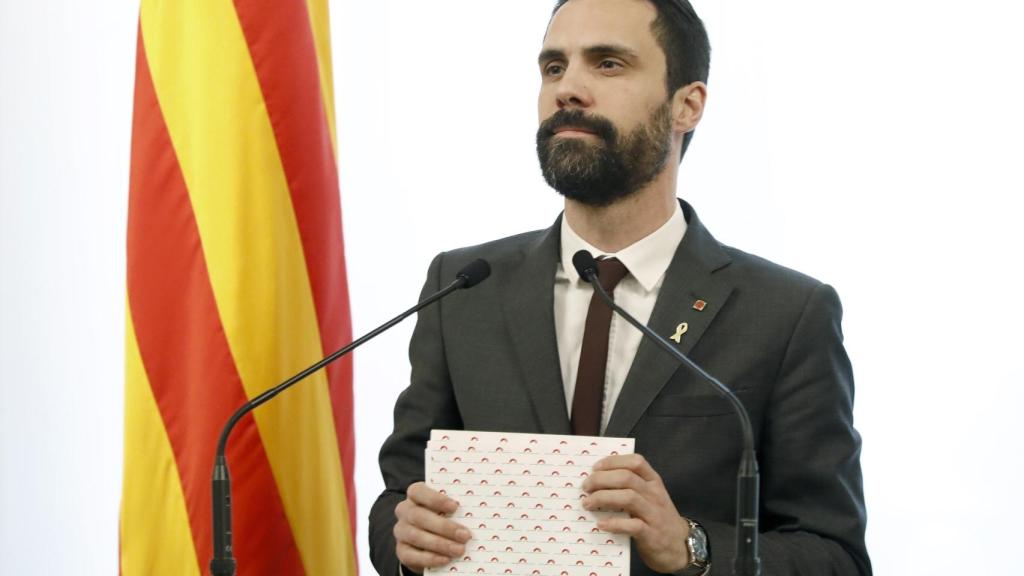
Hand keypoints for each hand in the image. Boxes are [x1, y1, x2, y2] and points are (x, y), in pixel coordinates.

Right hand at [393, 482, 471, 571]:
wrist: (429, 541)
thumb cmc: (444, 517)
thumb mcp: (449, 509)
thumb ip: (458, 507)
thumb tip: (480, 509)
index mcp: (415, 495)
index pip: (418, 491)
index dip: (436, 499)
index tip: (455, 507)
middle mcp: (405, 511)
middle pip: (419, 516)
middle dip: (444, 527)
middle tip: (465, 535)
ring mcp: (401, 531)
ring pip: (416, 536)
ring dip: (440, 544)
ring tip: (459, 550)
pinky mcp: (402, 550)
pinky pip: (412, 555)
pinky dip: (430, 558)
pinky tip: (446, 559)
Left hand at [582, 454, 691, 572]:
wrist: (680, 547)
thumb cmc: (658, 519)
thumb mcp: (650, 498)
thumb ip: (631, 487)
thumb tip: (597, 480)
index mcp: (653, 482)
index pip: (636, 462)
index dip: (613, 461)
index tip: (595, 467)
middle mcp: (655, 495)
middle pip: (627, 478)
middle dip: (602, 479)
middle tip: (586, 487)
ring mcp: (654, 514)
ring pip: (629, 498)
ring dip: (604, 498)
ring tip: (588, 503)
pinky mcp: (652, 535)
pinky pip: (633, 525)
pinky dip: (614, 523)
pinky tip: (601, 524)